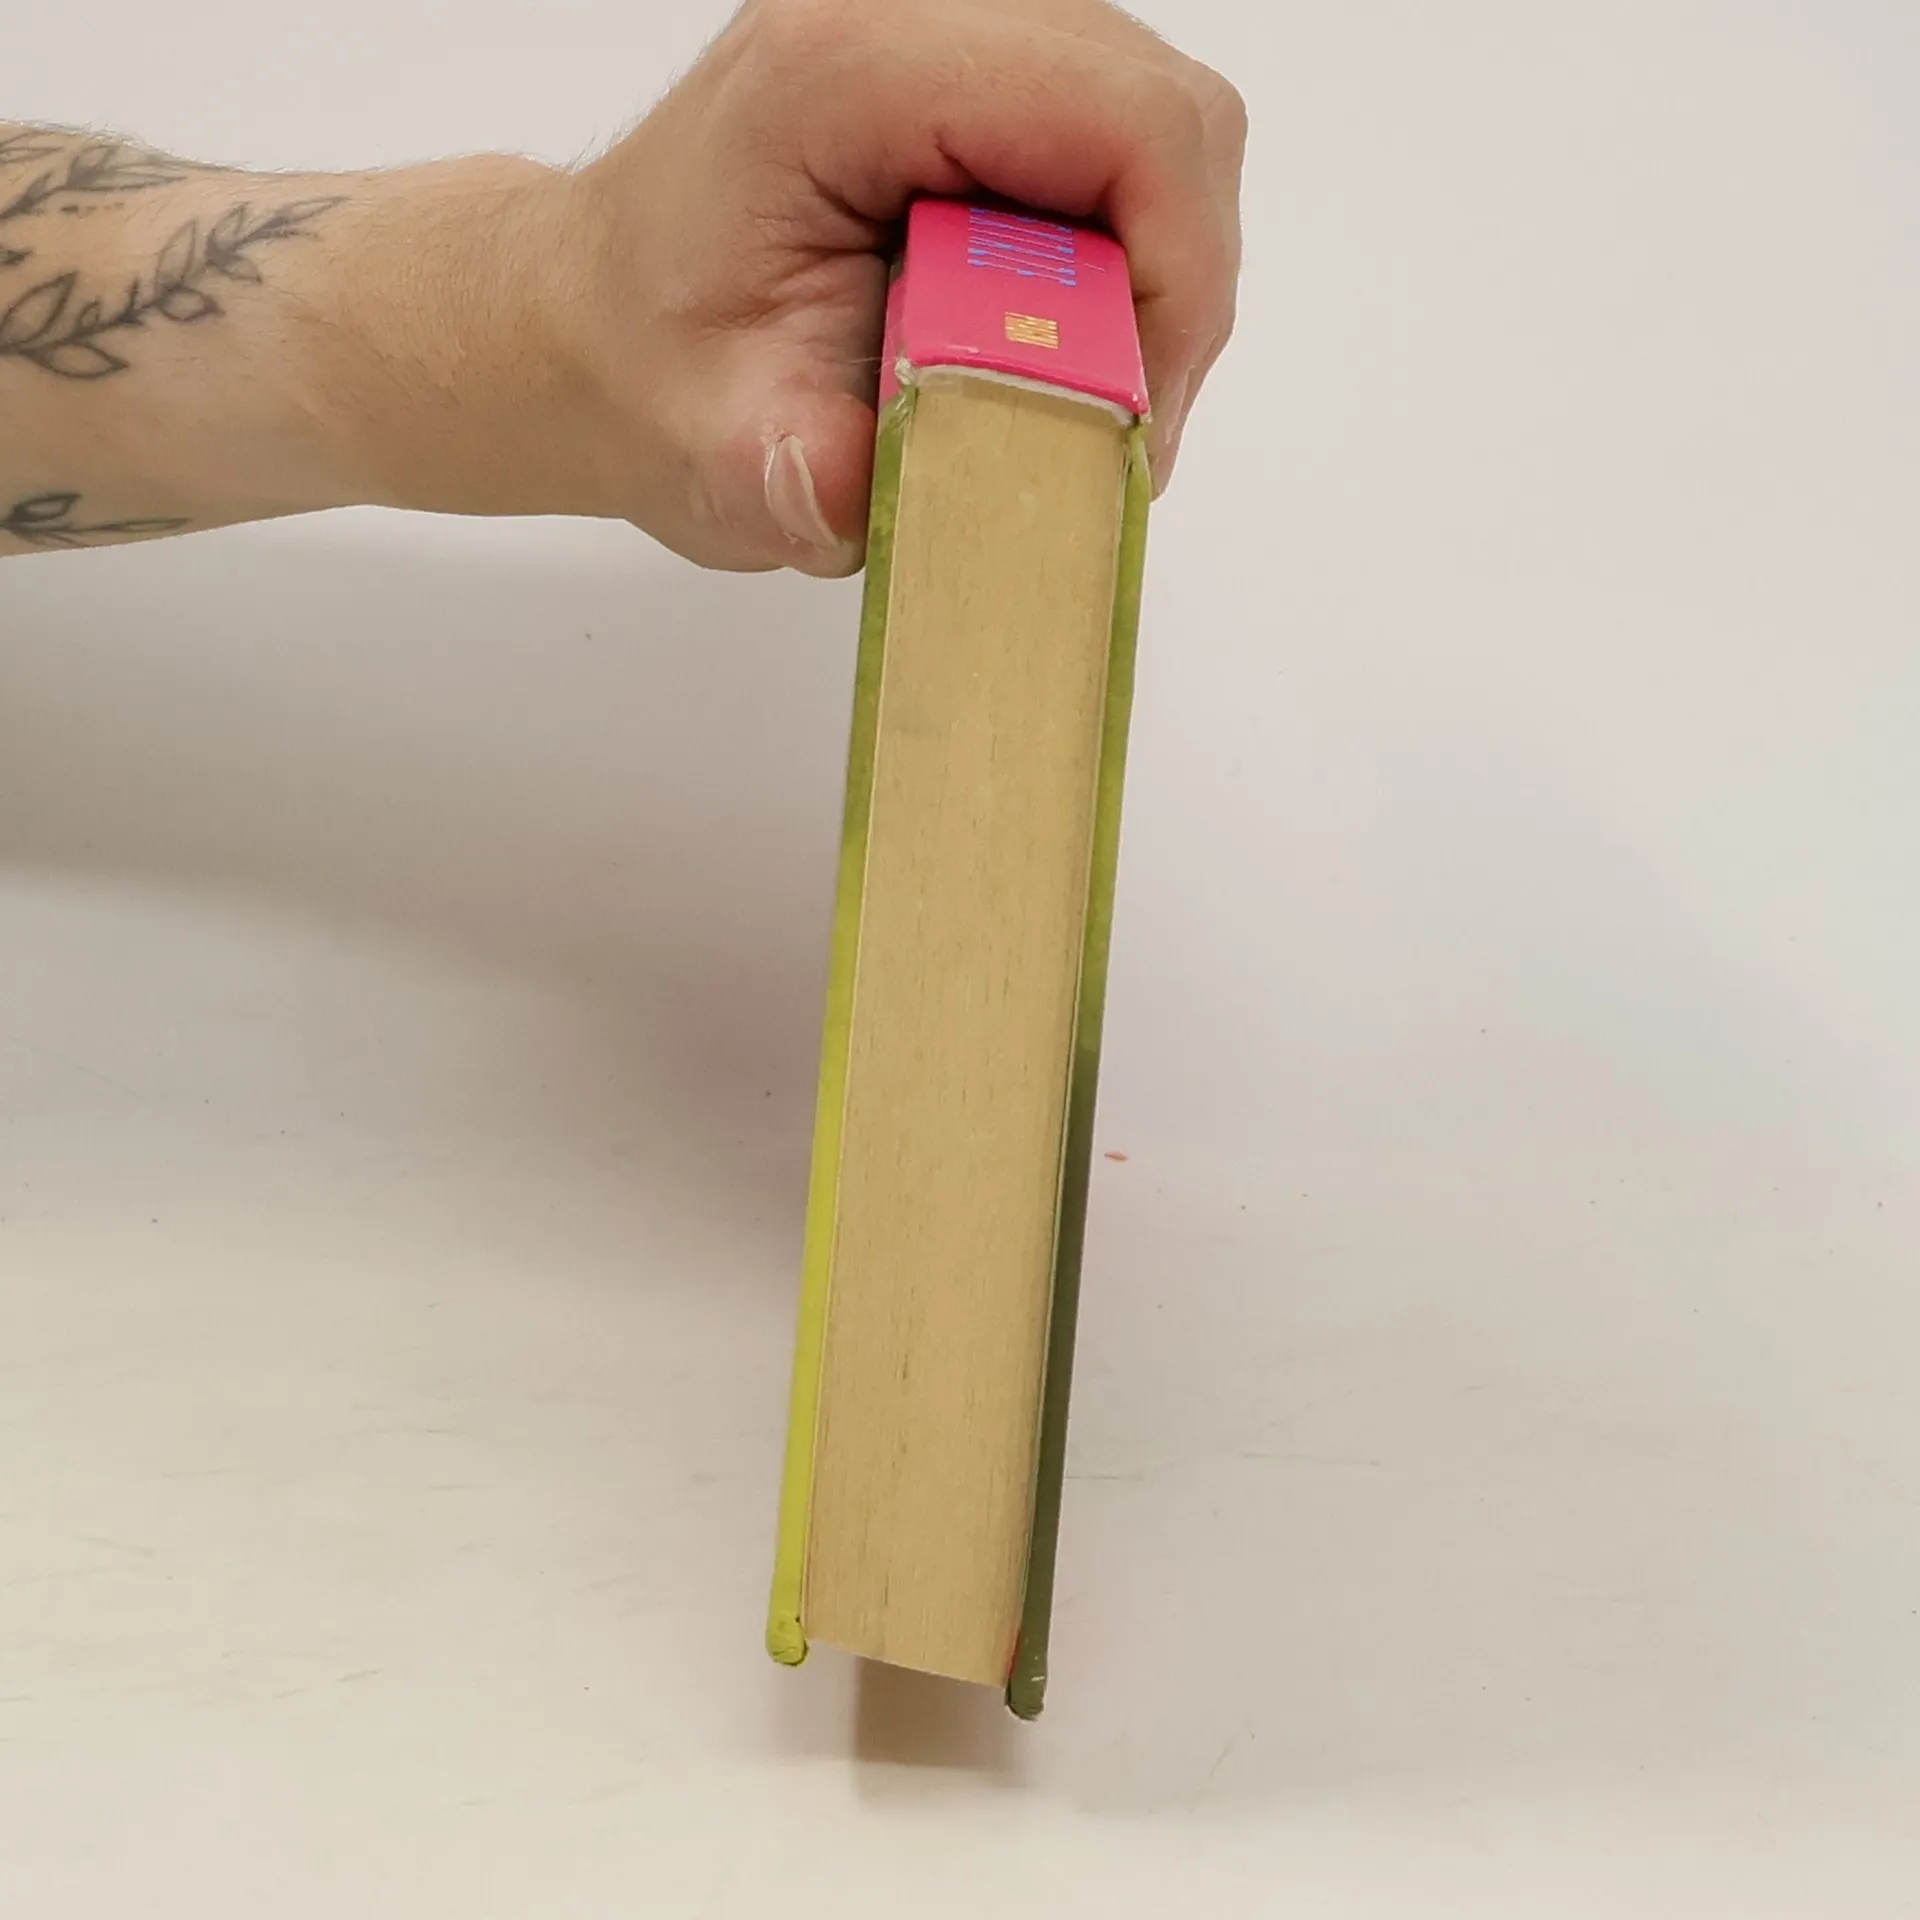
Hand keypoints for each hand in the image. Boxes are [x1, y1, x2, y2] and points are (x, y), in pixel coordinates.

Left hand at [550, 0, 1245, 575]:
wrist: (599, 322)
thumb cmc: (650, 369)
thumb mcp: (706, 446)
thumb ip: (790, 477)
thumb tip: (854, 493)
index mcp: (846, 73)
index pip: (1121, 122)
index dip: (1171, 279)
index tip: (1129, 420)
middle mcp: (914, 14)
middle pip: (1167, 117)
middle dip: (1173, 293)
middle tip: (1115, 425)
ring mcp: (955, 33)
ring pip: (1161, 132)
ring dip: (1154, 282)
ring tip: (1081, 395)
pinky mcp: (979, 79)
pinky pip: (1121, 150)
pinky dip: (1124, 262)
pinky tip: (1056, 340)